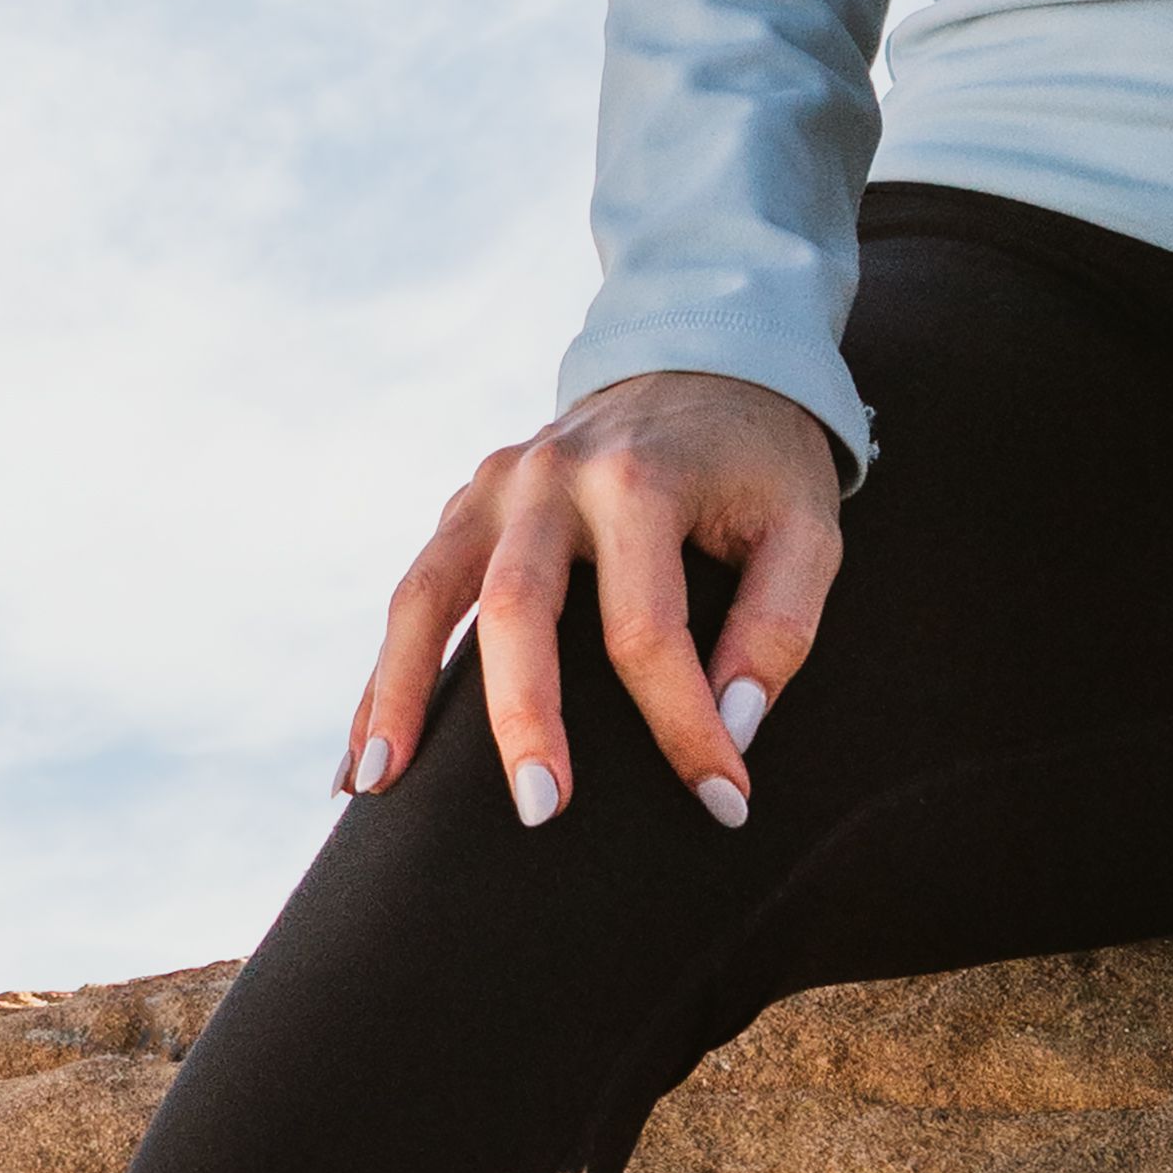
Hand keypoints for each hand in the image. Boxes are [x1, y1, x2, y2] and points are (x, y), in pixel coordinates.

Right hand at [344, 370, 844, 828]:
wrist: (703, 360)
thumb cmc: (761, 466)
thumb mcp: (807, 529)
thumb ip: (780, 625)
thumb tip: (735, 727)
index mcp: (639, 479)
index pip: (649, 629)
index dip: (686, 726)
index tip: (725, 804)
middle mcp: (551, 476)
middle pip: (517, 608)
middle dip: (525, 718)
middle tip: (543, 812)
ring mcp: (494, 487)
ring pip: (428, 597)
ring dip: (399, 695)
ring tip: (380, 789)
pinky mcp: (466, 506)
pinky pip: (414, 597)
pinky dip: (385, 678)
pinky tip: (365, 762)